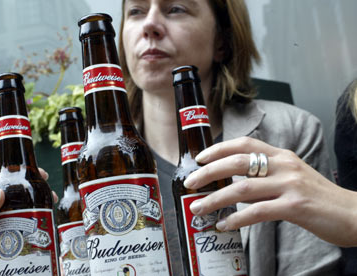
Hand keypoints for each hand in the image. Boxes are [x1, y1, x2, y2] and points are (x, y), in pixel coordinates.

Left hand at [183, 136, 356, 246]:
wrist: (354, 214)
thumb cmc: (319, 198)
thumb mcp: (292, 178)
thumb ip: (266, 176)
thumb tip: (235, 186)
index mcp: (282, 156)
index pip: (244, 143)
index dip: (219, 148)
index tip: (199, 158)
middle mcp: (284, 166)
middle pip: (237, 162)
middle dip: (208, 172)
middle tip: (190, 183)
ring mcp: (290, 185)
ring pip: (242, 188)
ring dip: (215, 198)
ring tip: (198, 207)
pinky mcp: (295, 207)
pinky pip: (258, 212)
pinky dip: (237, 218)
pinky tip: (224, 224)